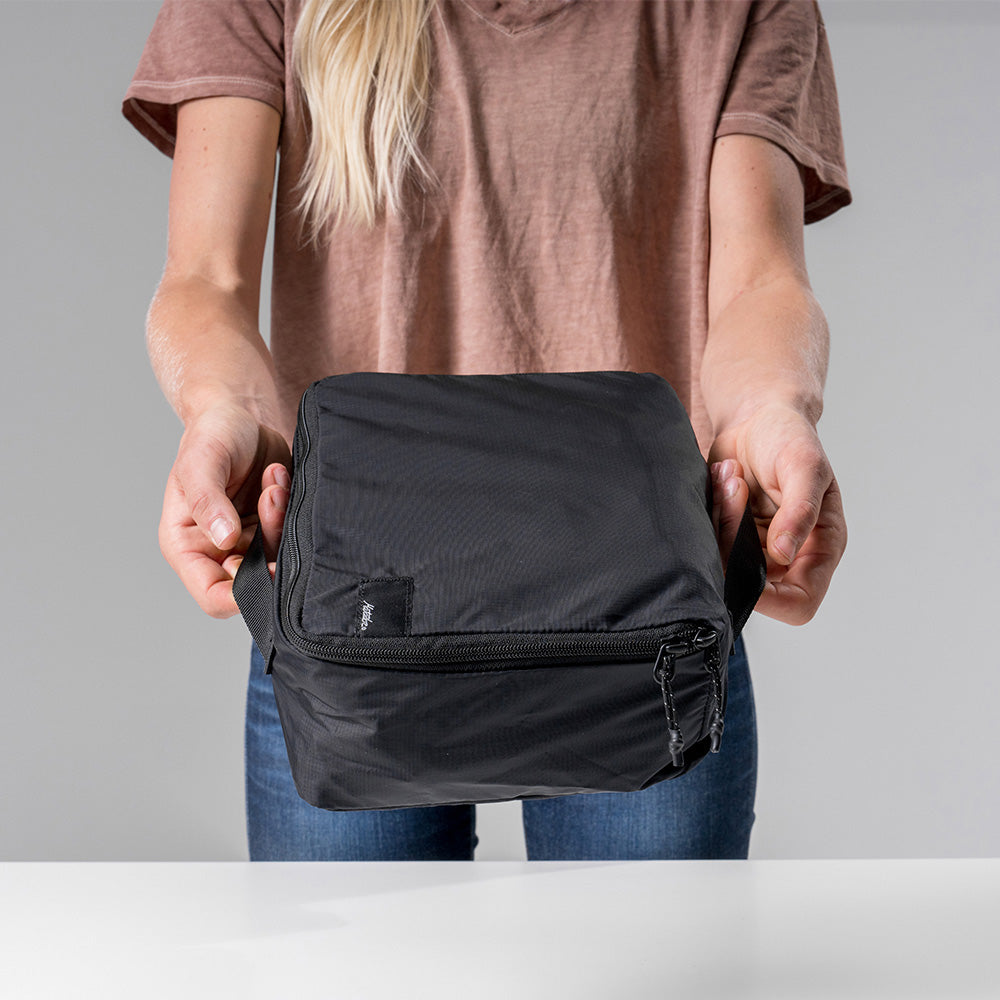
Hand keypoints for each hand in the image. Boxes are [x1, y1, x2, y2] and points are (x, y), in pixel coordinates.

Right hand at [158, 402, 291, 617]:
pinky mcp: (273, 527)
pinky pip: (292, 536)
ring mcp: (249, 541)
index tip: (267, 571)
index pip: (213, 595)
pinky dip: (290, 509)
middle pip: (254, 582)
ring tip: (273, 482)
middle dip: (270, 548)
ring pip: (277, 560)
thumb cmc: (211, 435)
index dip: (241, 596)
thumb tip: (223, 538)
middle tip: (274, 503)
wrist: (240, 415)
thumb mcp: (200, 462)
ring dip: (282, 522)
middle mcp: (218, 550)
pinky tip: (279, 479)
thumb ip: (207, 501)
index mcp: (188, 545)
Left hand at [708, 402, 846, 624]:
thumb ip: (799, 511)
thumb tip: (784, 553)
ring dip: (721, 519)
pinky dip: (711, 512)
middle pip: (751, 584)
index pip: (799, 602)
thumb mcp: (804, 466)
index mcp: (820, 547)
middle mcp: (788, 555)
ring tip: (733, 477)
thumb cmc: (790, 437)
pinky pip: (707, 544)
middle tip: (737, 490)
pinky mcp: (729, 537)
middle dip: (733, 541)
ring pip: (723, 564)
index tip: (744, 561)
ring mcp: (755, 549)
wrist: (757, 417)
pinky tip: (723, 480)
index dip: (770, 599)